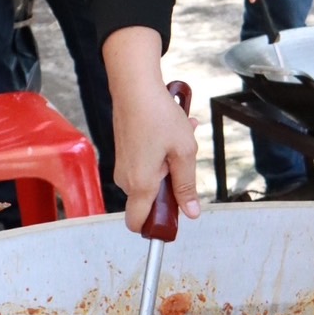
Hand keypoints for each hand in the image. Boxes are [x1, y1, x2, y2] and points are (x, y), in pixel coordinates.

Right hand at [112, 76, 200, 233]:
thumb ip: (186, 186)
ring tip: (181, 138)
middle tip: (183, 159)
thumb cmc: (158, 116)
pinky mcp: (123, 153)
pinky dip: (159, 154)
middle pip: (149, 199)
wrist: (135, 88)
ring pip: (150, 178)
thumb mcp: (184, 152)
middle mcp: (125, 179)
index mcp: (141, 184)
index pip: (137, 223)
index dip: (155, 226)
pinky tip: (170, 132)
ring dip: (168, 164)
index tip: (173, 219)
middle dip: (170, 184)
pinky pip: (144, 163)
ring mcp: (122, 165)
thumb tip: (191, 213)